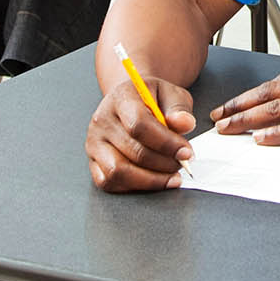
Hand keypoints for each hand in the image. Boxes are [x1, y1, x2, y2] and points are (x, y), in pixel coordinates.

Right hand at [84, 76, 196, 191]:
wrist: (132, 103)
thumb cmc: (153, 100)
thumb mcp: (171, 94)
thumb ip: (179, 108)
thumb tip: (184, 123)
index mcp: (121, 97)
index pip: (139, 124)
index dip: (166, 143)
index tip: (186, 152)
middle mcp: (102, 120)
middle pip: (133, 151)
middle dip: (164, 163)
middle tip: (182, 164)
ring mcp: (94, 142)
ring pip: (119, 171)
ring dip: (151, 179)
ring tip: (172, 176)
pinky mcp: (93, 161)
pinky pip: (109, 182)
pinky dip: (135, 186)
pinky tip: (154, 180)